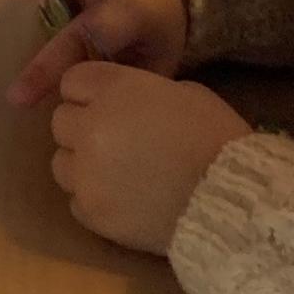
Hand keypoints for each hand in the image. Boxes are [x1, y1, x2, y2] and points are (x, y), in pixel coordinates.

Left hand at [49, 62, 250, 252]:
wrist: (232, 204)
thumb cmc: (215, 140)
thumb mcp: (181, 92)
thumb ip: (139, 91)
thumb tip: (126, 102)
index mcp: (112, 89)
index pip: (71, 81)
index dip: (89, 94)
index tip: (107, 107)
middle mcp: (90, 126)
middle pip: (61, 122)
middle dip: (83, 128)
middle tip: (115, 143)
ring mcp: (87, 172)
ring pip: (61, 163)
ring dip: (82, 165)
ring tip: (116, 175)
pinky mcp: (93, 211)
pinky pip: (76, 201)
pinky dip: (94, 200)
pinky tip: (122, 201)